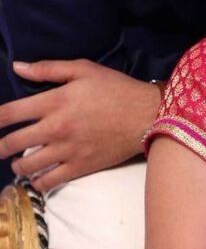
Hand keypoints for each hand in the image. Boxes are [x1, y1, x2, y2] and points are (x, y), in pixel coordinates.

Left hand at [0, 60, 162, 190]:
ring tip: (18, 162)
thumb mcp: (83, 69)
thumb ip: (48, 68)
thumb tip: (17, 66)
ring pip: (27, 165)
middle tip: (0, 147)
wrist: (147, 115)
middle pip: (13, 142)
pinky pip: (49, 182)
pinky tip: (37, 177)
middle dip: (0, 146)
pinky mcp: (80, 166)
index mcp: (55, 101)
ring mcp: (68, 150)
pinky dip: (37, 182)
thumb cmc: (115, 88)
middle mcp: (57, 128)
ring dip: (17, 165)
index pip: (10, 113)